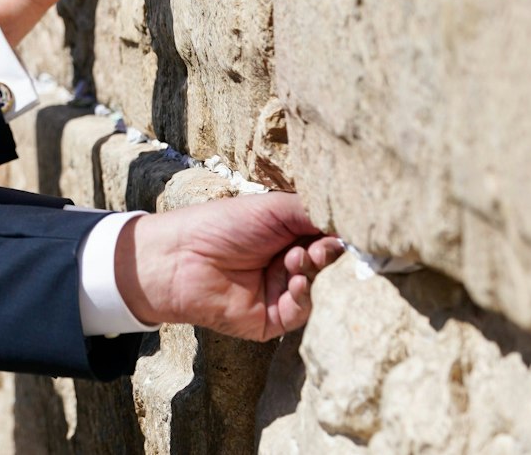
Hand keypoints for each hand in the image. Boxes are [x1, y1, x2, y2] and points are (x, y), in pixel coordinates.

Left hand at [115, 192, 345, 340]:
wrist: (181, 257)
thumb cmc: (221, 225)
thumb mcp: (273, 210)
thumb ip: (312, 213)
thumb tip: (349, 224)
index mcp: (285, 236)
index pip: (324, 238)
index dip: (335, 236)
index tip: (340, 232)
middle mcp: (285, 264)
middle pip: (325, 265)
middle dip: (327, 255)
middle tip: (320, 249)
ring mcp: (278, 293)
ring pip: (317, 289)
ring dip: (312, 273)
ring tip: (296, 259)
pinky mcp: (270, 320)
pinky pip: (300, 313)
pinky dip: (302, 297)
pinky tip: (294, 281)